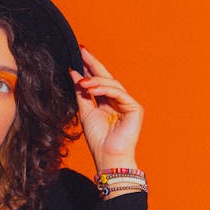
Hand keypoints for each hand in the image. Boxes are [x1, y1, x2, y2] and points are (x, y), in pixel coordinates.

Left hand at [69, 46, 143, 170]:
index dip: (89, 68)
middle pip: (107, 78)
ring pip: (112, 84)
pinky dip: (104, 89)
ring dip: (95, 81)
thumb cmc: (98, 141)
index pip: (99, 82)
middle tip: (82, 51)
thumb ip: (81, 93)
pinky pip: (118, 93)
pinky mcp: (135, 108)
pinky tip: (90, 88)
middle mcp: (119, 102)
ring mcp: (128, 104)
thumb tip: (74, 74)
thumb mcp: (85, 112)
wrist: (108, 157)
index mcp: (108, 103)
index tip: (77, 56)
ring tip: (81, 82)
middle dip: (94, 64)